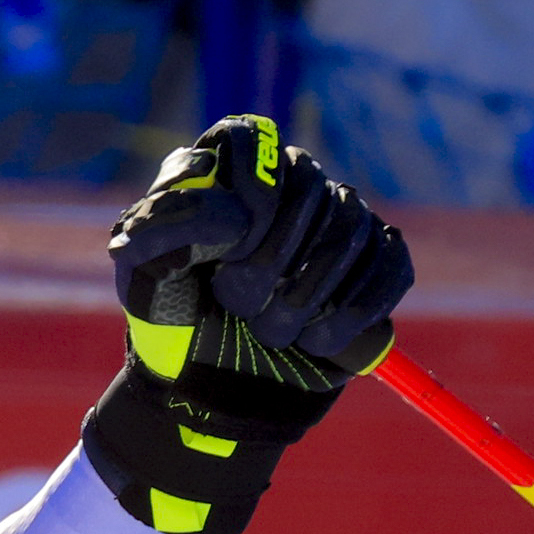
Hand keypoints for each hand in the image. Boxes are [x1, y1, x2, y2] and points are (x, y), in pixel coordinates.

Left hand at [83, 116, 411, 533]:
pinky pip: (391, 264)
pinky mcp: (374, 264)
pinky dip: (356, 310)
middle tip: (238, 306)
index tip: (226, 253)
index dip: (249, 196)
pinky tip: (318, 340)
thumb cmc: (171, 329)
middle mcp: (286, 187)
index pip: (253, 140)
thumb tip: (224, 205)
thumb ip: (162, 228)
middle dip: (271, 262)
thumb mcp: (142, 280)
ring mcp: (337, 223)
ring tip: (270, 331)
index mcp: (226, 176)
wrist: (211, 394)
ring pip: (352, 228)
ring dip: (306, 296)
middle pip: (311, 185)